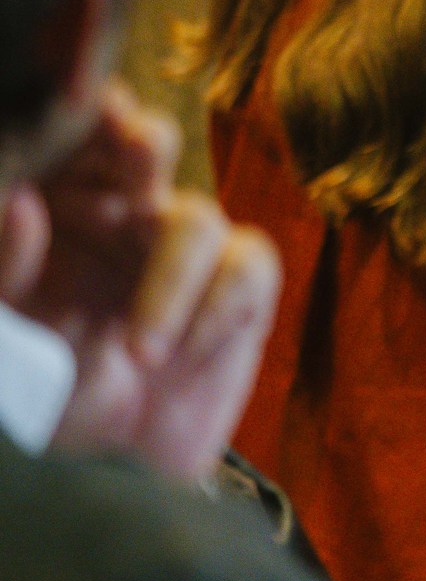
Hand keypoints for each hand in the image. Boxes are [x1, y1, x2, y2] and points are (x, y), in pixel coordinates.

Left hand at [0, 81, 280, 482]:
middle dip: (141, 144)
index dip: (83, 116)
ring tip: (140, 354)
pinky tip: (181, 355)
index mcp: (60, 208)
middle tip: (135, 151)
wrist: (107, 472)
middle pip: (145, 147)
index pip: (75, 142)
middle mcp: (124, 215)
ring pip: (198, 217)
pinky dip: (217, 308)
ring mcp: (184, 248)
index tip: (83, 107)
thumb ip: (5, 267)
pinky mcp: (240, 288)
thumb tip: (20, 202)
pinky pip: (247, 267)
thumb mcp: (6, 335)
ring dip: (171, 281)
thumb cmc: (44, 392)